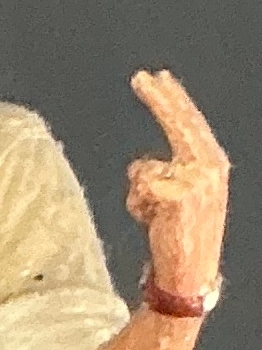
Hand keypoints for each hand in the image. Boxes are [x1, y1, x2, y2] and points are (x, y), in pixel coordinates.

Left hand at [127, 70, 228, 304]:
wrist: (188, 272)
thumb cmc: (179, 237)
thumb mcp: (177, 198)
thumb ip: (163, 176)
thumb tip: (138, 165)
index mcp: (213, 165)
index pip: (189, 124)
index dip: (172, 100)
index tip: (156, 78)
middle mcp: (209, 167)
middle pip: (178, 124)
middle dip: (159, 99)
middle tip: (140, 77)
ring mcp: (195, 180)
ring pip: (143, 168)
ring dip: (138, 194)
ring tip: (155, 217)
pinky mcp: (176, 194)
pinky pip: (138, 187)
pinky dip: (136, 206)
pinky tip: (152, 223)